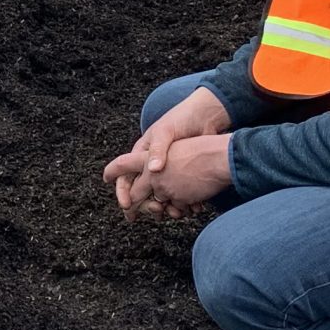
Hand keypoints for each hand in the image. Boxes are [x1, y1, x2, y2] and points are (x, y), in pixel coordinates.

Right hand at [105, 127, 235, 219]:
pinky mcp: (185, 176)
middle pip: (143, 192)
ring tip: (177, 213)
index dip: (123, 192)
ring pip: (162, 197)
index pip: (125, 176)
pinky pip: (180, 194)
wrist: (207, 116)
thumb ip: (158, 150)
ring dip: (168, 207)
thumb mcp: (165, 132)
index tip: (125, 205)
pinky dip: (185, 203)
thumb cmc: (181, 119)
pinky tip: (193, 208)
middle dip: (148, 205)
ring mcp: (169, 172)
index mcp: (142, 154)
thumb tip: (153, 170)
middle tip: (157, 212)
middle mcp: (153, 165)